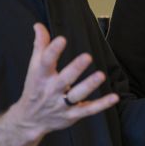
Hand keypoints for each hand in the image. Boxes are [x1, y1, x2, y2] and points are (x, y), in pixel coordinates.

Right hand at [14, 23, 119, 137]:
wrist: (29, 120)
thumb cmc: (35, 88)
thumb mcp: (34, 68)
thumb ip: (40, 46)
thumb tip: (39, 25)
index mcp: (41, 77)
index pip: (45, 63)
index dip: (53, 51)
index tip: (62, 39)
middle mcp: (51, 90)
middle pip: (64, 79)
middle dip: (75, 68)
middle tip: (87, 56)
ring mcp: (62, 104)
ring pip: (77, 95)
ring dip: (89, 85)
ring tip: (101, 75)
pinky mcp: (73, 115)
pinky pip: (89, 110)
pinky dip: (102, 105)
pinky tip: (114, 97)